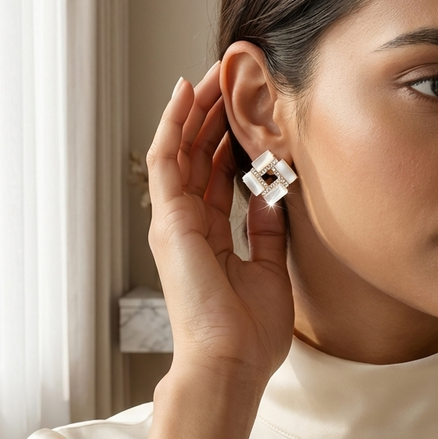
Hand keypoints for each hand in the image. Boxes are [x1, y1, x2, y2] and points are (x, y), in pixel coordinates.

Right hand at [145, 61, 294, 388]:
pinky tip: (186, 93)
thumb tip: (272, 193)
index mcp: (210, 238)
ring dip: (195, 109)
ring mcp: (174, 220)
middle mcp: (187, 224)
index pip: (216, 175)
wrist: (231, 363)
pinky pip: (165, 159)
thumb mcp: (270, 269)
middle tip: (232, 80)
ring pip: (180, 148)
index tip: (248, 111)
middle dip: (214, 115)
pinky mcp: (168, 219)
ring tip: (212, 75)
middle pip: (197, 155)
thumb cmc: (249, 333)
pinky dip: (174, 123)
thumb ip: (267, 230)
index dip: (230, 140)